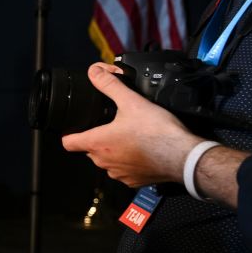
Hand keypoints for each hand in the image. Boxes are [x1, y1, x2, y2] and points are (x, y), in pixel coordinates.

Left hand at [61, 62, 198, 187]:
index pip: (68, 142)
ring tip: (130, 136)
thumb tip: (94, 72)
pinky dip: (130, 161)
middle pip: (90, 149)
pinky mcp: (133, 180)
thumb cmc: (157, 132)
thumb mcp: (131, 101)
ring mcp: (118, 173)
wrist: (183, 156)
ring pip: (107, 160)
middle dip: (98, 138)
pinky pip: (124, 171)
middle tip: (113, 125)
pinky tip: (142, 150)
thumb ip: (109, 85)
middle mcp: (104, 162)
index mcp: (98, 143)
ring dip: (114, 150)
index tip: (76, 128)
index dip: (70, 134)